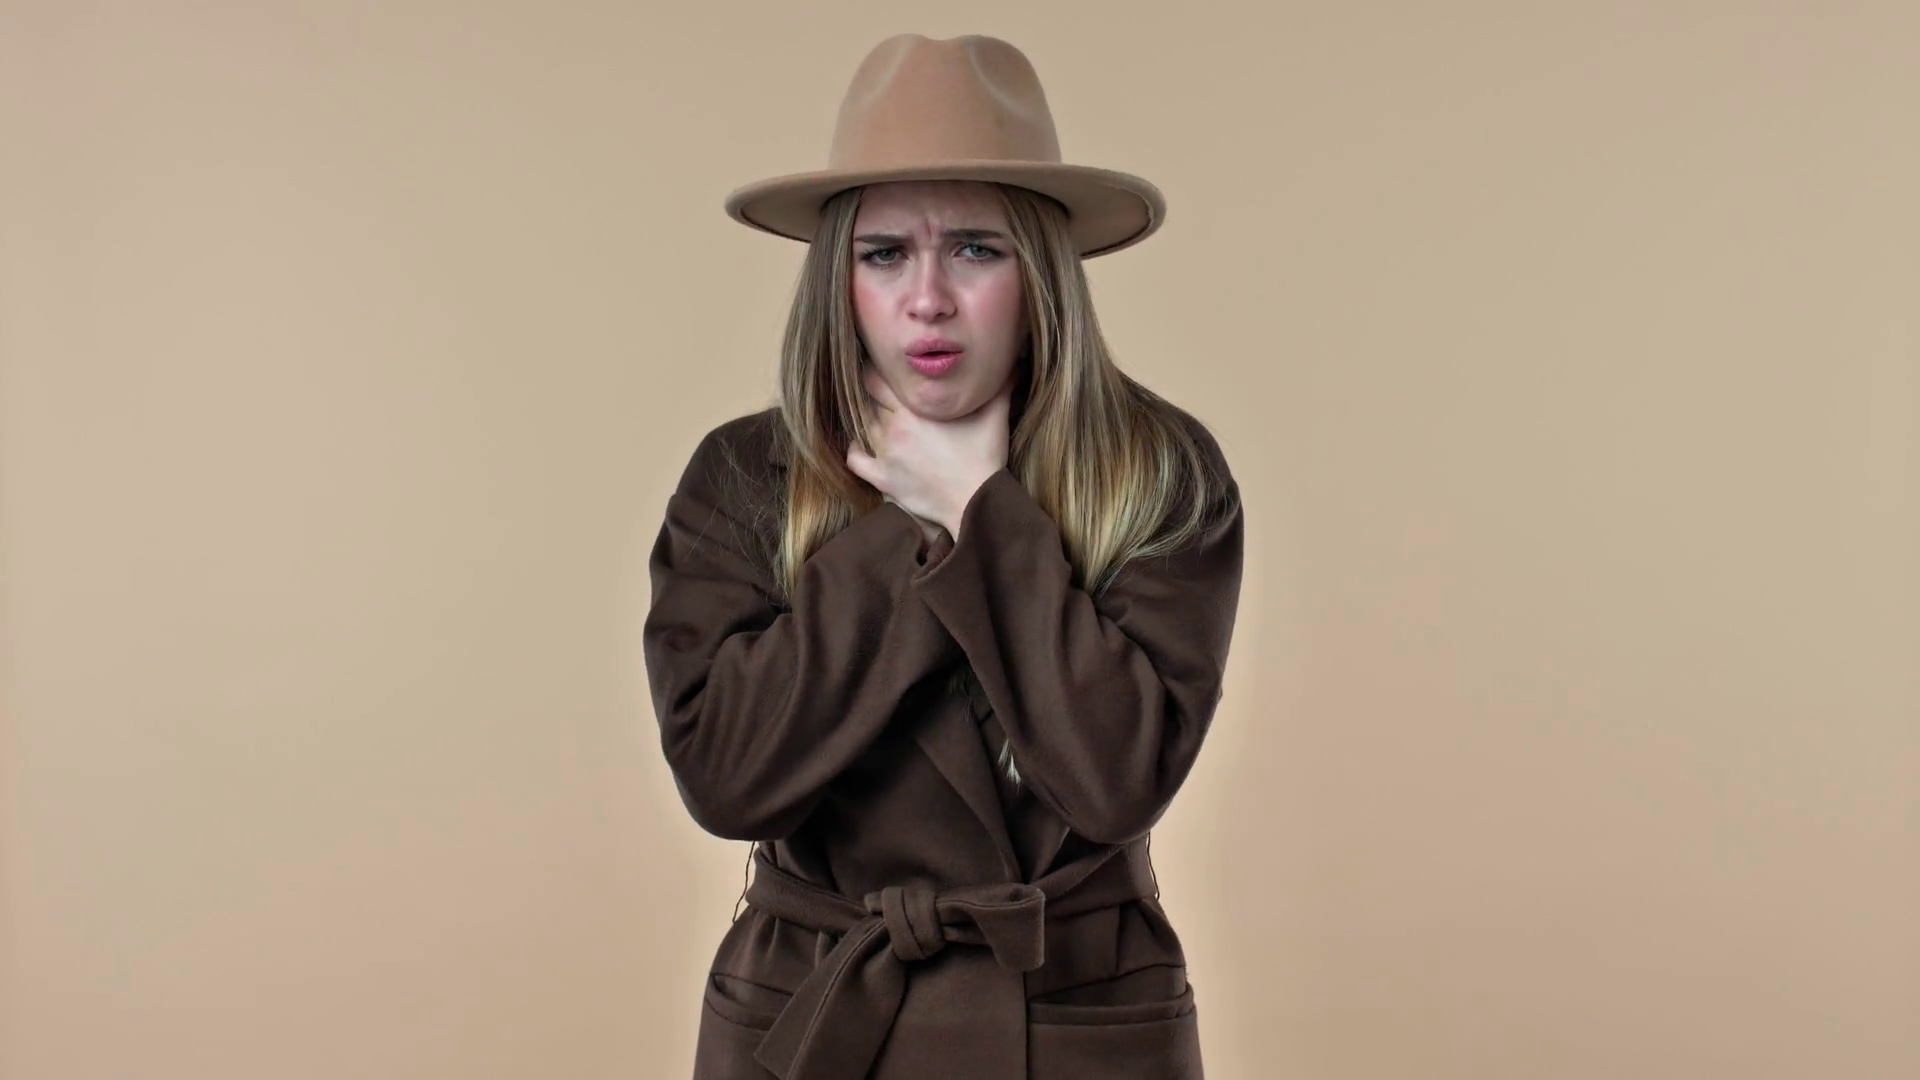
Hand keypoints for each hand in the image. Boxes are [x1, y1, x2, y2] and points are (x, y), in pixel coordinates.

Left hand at [847, 363, 1013, 535]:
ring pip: (864, 426)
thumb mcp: (995, 416)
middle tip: (889, 394)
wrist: (975, 501)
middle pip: (869, 400)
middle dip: (876, 395)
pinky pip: (855, 459)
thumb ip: (999, 386)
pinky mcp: (883, 478)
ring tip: (883, 418)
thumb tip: (1012, 363)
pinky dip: (855, 450)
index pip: (877, 379)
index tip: (890, 372)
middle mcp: (893, 427)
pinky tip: (865, 445)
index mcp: (914, 408)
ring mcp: (885, 454)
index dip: (880, 372)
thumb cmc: (985, 458)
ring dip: (871, 420)